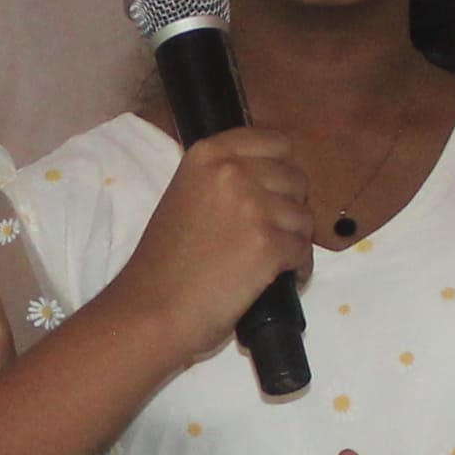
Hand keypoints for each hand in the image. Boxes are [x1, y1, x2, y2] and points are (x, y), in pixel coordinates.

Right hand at [100, 128, 320, 357]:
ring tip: (266, 261)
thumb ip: (223, 180)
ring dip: (293, 240)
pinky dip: (297, 268)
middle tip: (265, 234)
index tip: (270, 194)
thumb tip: (271, 181)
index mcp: (208, 154)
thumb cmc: (164, 262)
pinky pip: (304, 250)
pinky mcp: (269, 244)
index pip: (276, 143)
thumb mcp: (185, 197)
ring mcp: (253, 206)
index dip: (280, 171)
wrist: (151, 311)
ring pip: (304, 216)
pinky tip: (274, 279)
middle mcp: (233, 171)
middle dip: (288, 207)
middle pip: (295, 178)